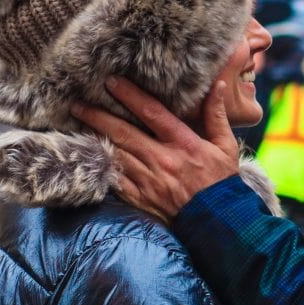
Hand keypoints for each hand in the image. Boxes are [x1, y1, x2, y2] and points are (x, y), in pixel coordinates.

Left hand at [71, 77, 239, 218]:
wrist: (217, 222)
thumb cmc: (221, 182)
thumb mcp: (225, 146)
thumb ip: (216, 115)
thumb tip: (216, 85)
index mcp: (184, 144)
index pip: (152, 113)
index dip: (130, 95)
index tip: (112, 82)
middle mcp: (163, 160)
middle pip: (124, 132)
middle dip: (99, 116)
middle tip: (78, 103)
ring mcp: (148, 181)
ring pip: (115, 153)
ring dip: (95, 137)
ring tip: (78, 123)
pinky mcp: (140, 198)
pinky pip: (115, 179)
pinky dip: (101, 165)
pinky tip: (88, 153)